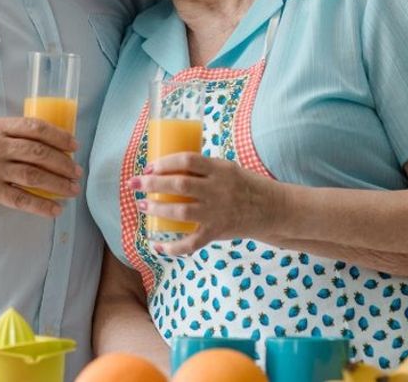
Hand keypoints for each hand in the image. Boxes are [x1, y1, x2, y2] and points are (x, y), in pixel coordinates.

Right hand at [0, 117, 81, 217]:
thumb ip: (6, 134)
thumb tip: (42, 142)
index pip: (34, 127)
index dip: (58, 136)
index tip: (73, 145)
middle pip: (39, 153)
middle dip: (63, 163)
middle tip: (77, 171)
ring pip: (35, 176)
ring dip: (59, 184)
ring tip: (72, 189)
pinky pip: (22, 200)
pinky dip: (42, 206)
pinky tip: (55, 209)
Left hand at [128, 152, 276, 254]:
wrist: (273, 209)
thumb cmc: (246, 186)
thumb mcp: (228, 169)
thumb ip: (204, 170)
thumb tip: (170, 168)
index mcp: (220, 169)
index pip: (187, 160)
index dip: (165, 162)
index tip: (149, 166)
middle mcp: (218, 190)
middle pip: (179, 185)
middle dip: (152, 183)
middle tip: (135, 184)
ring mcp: (218, 212)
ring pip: (181, 211)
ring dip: (158, 209)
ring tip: (144, 206)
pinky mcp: (218, 231)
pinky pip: (192, 243)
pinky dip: (173, 247)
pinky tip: (158, 246)